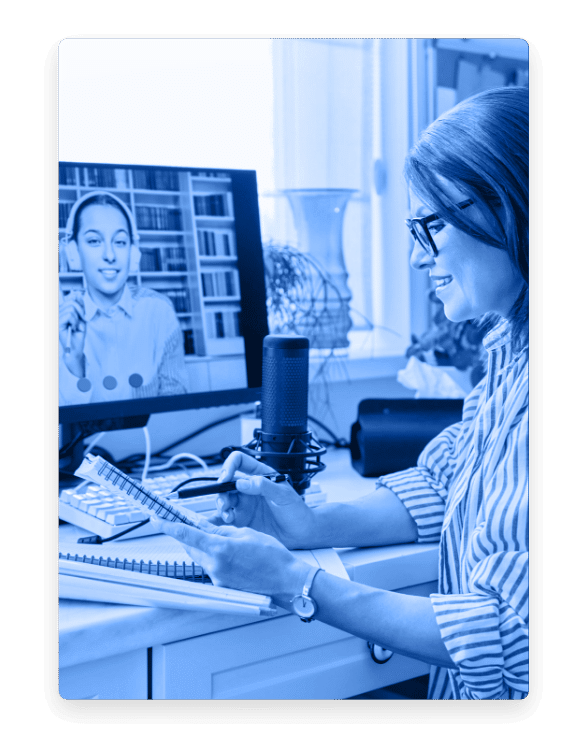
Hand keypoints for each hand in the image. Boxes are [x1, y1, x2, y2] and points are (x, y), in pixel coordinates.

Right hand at [59, 292, 85, 375]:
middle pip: (72, 302)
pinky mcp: (57, 323)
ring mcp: (57, 317)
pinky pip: (69, 315)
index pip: (71, 298)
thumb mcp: (81, 318)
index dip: (79, 303)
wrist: (76, 347)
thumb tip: (77, 293)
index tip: (82, 314)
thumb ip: (79, 306)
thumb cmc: (78, 334)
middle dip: (80, 311)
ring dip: (77, 318)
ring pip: (71, 309)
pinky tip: (73, 327)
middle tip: (81, 321)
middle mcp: (59, 312)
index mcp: (63, 310)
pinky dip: (74, 321)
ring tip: (76, 326)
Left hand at [157, 518, 310, 601]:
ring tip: (211, 536)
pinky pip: (210, 567)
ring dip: (200, 545)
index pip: (186, 534)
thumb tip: (204, 526)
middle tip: (182, 523)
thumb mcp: (246, 533)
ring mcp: (218, 578)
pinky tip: (225, 552)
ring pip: (199, 557)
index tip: (157, 519)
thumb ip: (221, 530)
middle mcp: (215, 565)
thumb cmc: (273, 556)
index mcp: (220, 548)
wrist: (285, 580)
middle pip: (190, 546)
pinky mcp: (223, 585)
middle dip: (185, 534)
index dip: (169, 526)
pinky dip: (212, 557)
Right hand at [210, 452, 315, 548]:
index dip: (229, 466)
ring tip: (228, 515)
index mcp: (260, 475)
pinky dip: (220, 519)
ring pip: (224, 499)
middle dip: (221, 491)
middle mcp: (249, 488)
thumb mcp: (284, 495)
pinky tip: (223, 523)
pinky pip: (225, 517)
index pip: (239, 461)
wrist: (301, 534)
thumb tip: (242, 482)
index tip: (226, 477)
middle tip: (225, 503)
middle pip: (226, 482)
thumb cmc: (297, 511)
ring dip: (221, 506)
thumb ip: (264, 486)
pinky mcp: (242, 520)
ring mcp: (245, 504)